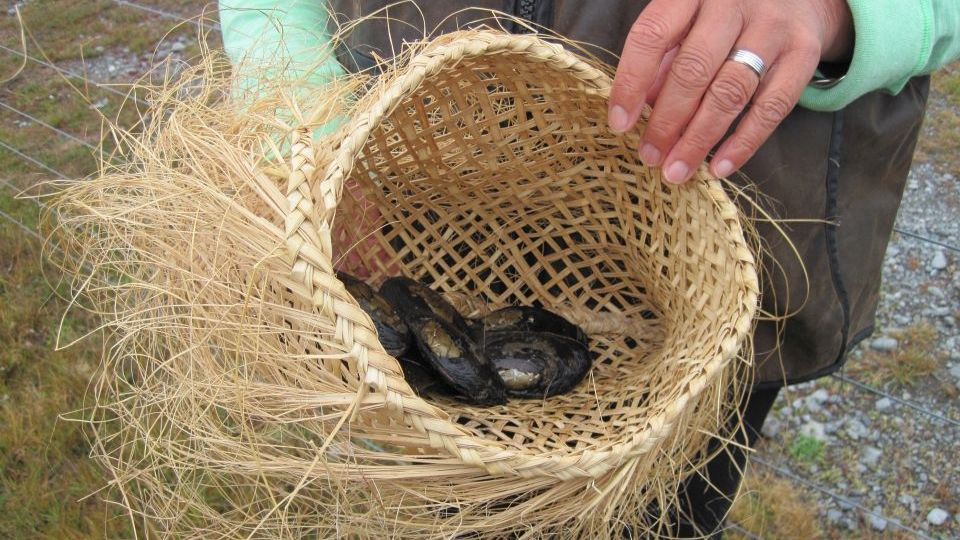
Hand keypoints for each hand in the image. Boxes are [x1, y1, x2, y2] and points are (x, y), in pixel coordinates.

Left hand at [608, 0, 852, 182]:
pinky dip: (744, 142)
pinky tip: (720, 167)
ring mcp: (772, 25)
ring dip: (699, 139)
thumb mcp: (689, 23)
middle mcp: (732, 2)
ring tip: (677, 170)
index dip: (631, 81)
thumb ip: (664, 60)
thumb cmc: (726, 15)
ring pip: (730, 91)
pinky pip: (772, 106)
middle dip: (667, 121)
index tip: (619, 123)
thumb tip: (640, 107)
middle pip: (693, 69)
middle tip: (649, 156)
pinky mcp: (804, 51)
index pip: (652, 34)